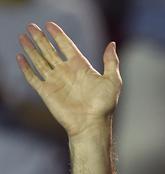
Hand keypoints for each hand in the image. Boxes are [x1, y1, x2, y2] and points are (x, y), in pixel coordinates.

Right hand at [16, 21, 120, 137]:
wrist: (92, 125)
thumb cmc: (104, 106)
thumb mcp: (112, 81)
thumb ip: (111, 62)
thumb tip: (112, 43)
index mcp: (80, 67)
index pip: (66, 45)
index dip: (58, 35)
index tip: (50, 24)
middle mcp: (66, 72)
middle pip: (49, 50)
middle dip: (40, 38)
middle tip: (31, 26)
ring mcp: (55, 82)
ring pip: (39, 61)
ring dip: (31, 49)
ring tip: (23, 36)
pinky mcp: (46, 92)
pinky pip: (33, 78)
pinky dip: (26, 68)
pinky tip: (20, 57)